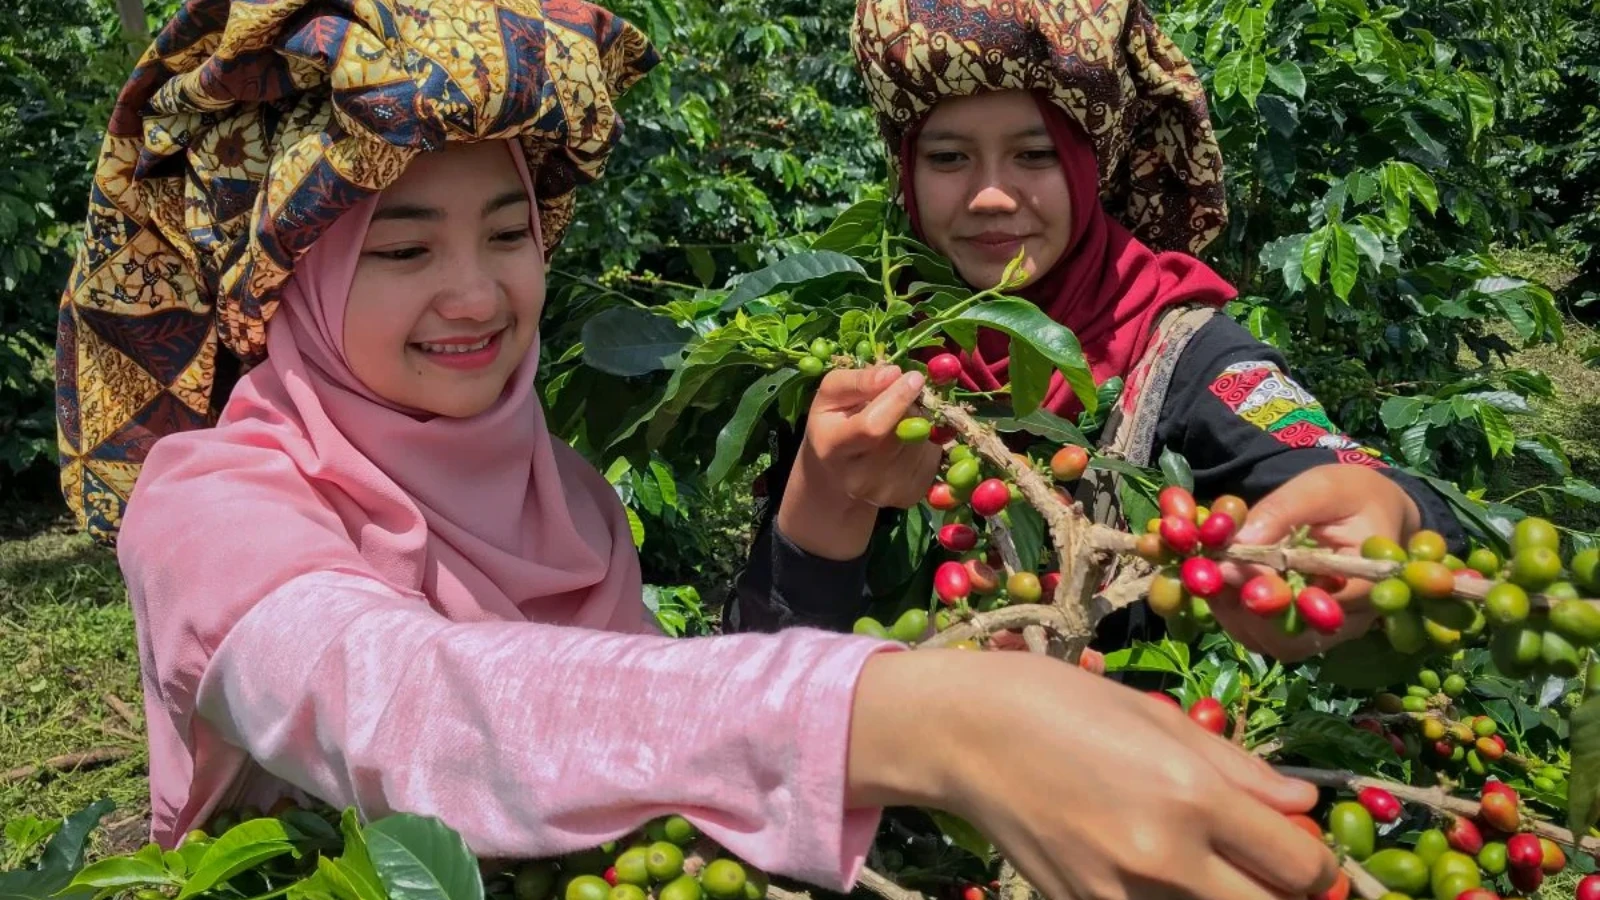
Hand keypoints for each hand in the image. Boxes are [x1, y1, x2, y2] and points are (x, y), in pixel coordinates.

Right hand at [798, 364, 943, 509]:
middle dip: (911, 407)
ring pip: (921, 444)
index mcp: (833, 448)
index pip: (872, 427)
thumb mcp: (831, 395)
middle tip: (908, 392)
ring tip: (901, 418)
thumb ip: (858, 380)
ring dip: (920, 422)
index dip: (897, 399)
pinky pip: (931, 458)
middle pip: (902, 435)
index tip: (914, 377)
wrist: (836, 474)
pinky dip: (926, 441)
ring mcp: (885, 491)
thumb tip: (894, 373)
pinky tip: (907, 439)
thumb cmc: (833, 424)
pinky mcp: (908, 495)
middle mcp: (858, 477)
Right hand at [847, 651, 1338, 899]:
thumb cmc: (1059, 702)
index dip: (1318, 864)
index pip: (1302, 868)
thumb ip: (1237, 767)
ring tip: (1209, 866)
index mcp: (1192, 796)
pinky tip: (1157, 873)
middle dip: (1284, 895)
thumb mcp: (1156, 715)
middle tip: (1266, 868)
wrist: (961, 733)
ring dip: (1225, 897)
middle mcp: (1165, 857)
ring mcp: (1120, 895)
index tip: (1301, 850)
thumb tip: (1302, 805)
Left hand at [1210, 464, 1422, 661]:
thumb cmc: (1352, 496)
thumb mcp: (1323, 488)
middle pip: (1290, 638)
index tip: (1227, 571)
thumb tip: (1238, 542)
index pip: (1317, 607)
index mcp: (1366, 585)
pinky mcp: (1299, 628)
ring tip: (1208, 573)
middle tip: (1209, 575)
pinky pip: (1262, 635)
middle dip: (1241, 608)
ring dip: (1231, 612)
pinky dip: (1232, 612)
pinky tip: (1216, 580)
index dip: (1269, 595)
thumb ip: (1283, 511)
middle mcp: (1349, 621)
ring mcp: (1323, 630)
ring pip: (1270, 642)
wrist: (1370, 510)